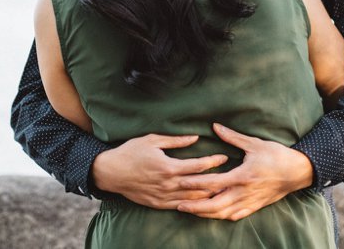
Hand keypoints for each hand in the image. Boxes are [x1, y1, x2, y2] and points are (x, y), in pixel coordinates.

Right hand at [90, 133, 228, 208]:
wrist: (111, 172)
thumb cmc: (131, 152)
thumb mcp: (153, 140)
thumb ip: (176, 140)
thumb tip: (195, 137)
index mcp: (168, 167)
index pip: (198, 165)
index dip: (213, 161)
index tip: (224, 157)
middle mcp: (168, 184)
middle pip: (199, 184)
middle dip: (217, 181)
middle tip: (232, 176)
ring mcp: (163, 196)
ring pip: (192, 198)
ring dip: (208, 195)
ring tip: (223, 191)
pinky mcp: (158, 204)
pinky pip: (180, 206)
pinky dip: (193, 204)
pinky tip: (202, 202)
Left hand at [176, 123, 314, 220]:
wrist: (297, 172)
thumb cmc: (276, 155)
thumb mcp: (254, 143)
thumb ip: (233, 137)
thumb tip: (215, 126)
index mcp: (242, 176)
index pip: (213, 182)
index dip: (195, 183)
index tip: (180, 182)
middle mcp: (244, 192)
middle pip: (214, 204)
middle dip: (195, 206)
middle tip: (178, 205)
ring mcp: (249, 202)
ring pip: (223, 213)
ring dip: (205, 213)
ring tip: (190, 210)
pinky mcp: (255, 207)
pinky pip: (235, 216)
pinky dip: (221, 216)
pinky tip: (212, 215)